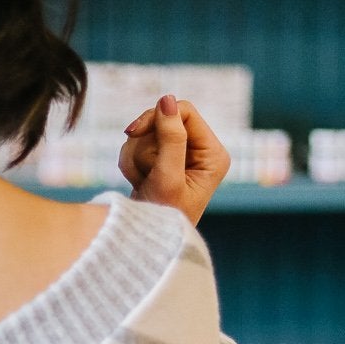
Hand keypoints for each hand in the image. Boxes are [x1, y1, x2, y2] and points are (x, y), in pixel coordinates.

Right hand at [118, 93, 229, 225]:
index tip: (134, 132)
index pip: (185, 111)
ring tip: (141, 182)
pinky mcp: (163, 160)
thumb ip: (170, 138)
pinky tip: (137, 183)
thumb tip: (167, 99)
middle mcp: (202, 152)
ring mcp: (181, 156)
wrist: (143, 243)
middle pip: (164, 119)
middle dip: (145, 143)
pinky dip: (131, 163)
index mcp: (213, 155)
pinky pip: (138, 145)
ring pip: (147, 133)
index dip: (158, 117)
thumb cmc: (161, 218)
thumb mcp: (167, 177)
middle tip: (142, 171)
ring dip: (136, 157)